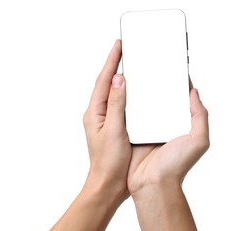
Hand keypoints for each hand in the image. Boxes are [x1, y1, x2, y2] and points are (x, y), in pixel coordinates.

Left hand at [83, 40, 130, 199]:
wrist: (108, 184)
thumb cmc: (108, 162)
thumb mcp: (113, 131)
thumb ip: (116, 105)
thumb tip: (118, 80)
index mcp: (94, 113)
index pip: (103, 81)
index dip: (111, 62)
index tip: (119, 46)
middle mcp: (99, 114)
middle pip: (107, 85)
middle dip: (115, 66)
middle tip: (124, 51)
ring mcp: (107, 121)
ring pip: (114, 95)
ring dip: (121, 80)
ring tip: (131, 66)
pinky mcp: (115, 128)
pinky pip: (121, 107)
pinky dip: (128, 96)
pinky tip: (136, 93)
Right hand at [128, 80, 208, 199]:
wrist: (153, 184)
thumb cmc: (176, 165)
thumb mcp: (198, 140)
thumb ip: (200, 116)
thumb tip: (194, 93)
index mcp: (180, 124)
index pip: (180, 100)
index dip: (178, 85)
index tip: (174, 71)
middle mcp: (164, 124)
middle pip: (161, 100)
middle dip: (158, 85)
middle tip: (153, 69)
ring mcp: (148, 128)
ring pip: (145, 105)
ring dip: (143, 93)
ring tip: (139, 76)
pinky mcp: (134, 132)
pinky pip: (132, 115)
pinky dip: (130, 106)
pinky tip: (126, 94)